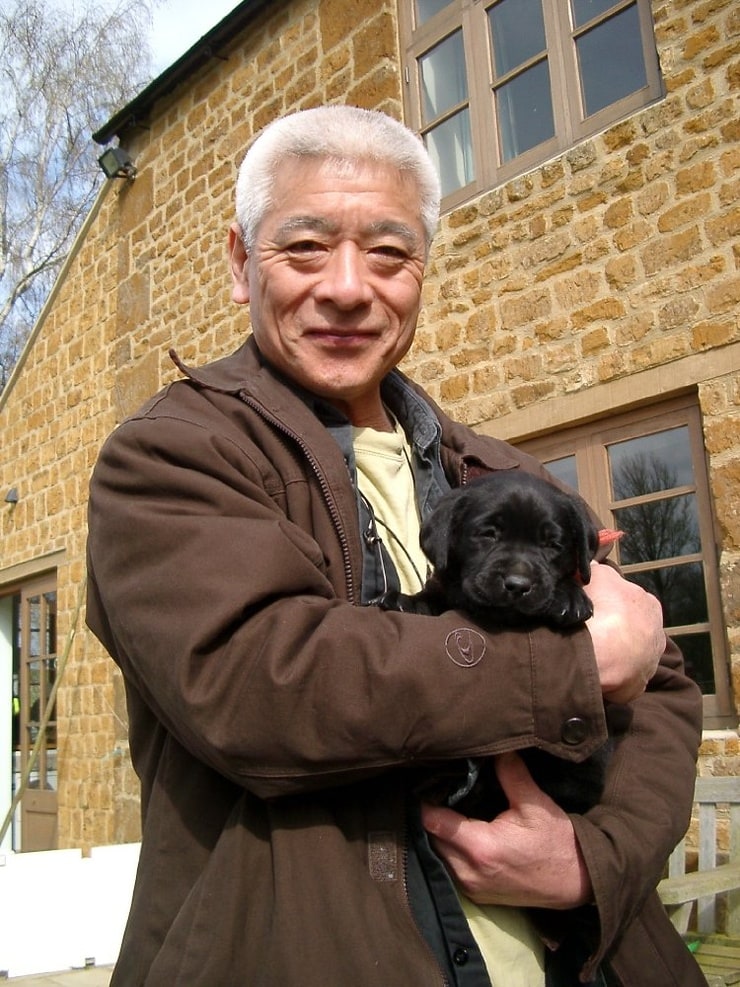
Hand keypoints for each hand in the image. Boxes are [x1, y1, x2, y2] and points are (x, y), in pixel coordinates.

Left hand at [421, 752, 591, 908]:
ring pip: (436, 854)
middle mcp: (468, 871)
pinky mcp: (475, 895)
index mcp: (480, 847)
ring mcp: (470, 887)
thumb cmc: (556, 842)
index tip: (427, 781)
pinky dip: (447, 850)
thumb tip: (495, 747)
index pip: (432, 820)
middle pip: (429, 837)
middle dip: (429, 815)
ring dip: (437, 834)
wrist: (577, 882)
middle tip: (435, 791)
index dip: (425, 800)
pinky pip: (448, 868)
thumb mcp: (535, 804)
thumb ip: (511, 774)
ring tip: (445, 808)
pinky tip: (457, 832)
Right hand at [585, 563, 664, 703]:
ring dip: (614, 655)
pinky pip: (622, 680)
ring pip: (629, 656)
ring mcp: (649, 664)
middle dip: (616, 630)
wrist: (601, 652)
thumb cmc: (602, 609)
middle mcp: (658, 635)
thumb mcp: (600, 575)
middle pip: (632, 629)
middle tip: (592, 630)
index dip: (611, 603)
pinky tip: (596, 671)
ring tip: (592, 652)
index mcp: (650, 605)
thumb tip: (595, 570)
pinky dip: (610, 677)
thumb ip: (600, 570)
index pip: (630, 601)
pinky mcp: (637, 687)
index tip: (594, 607)